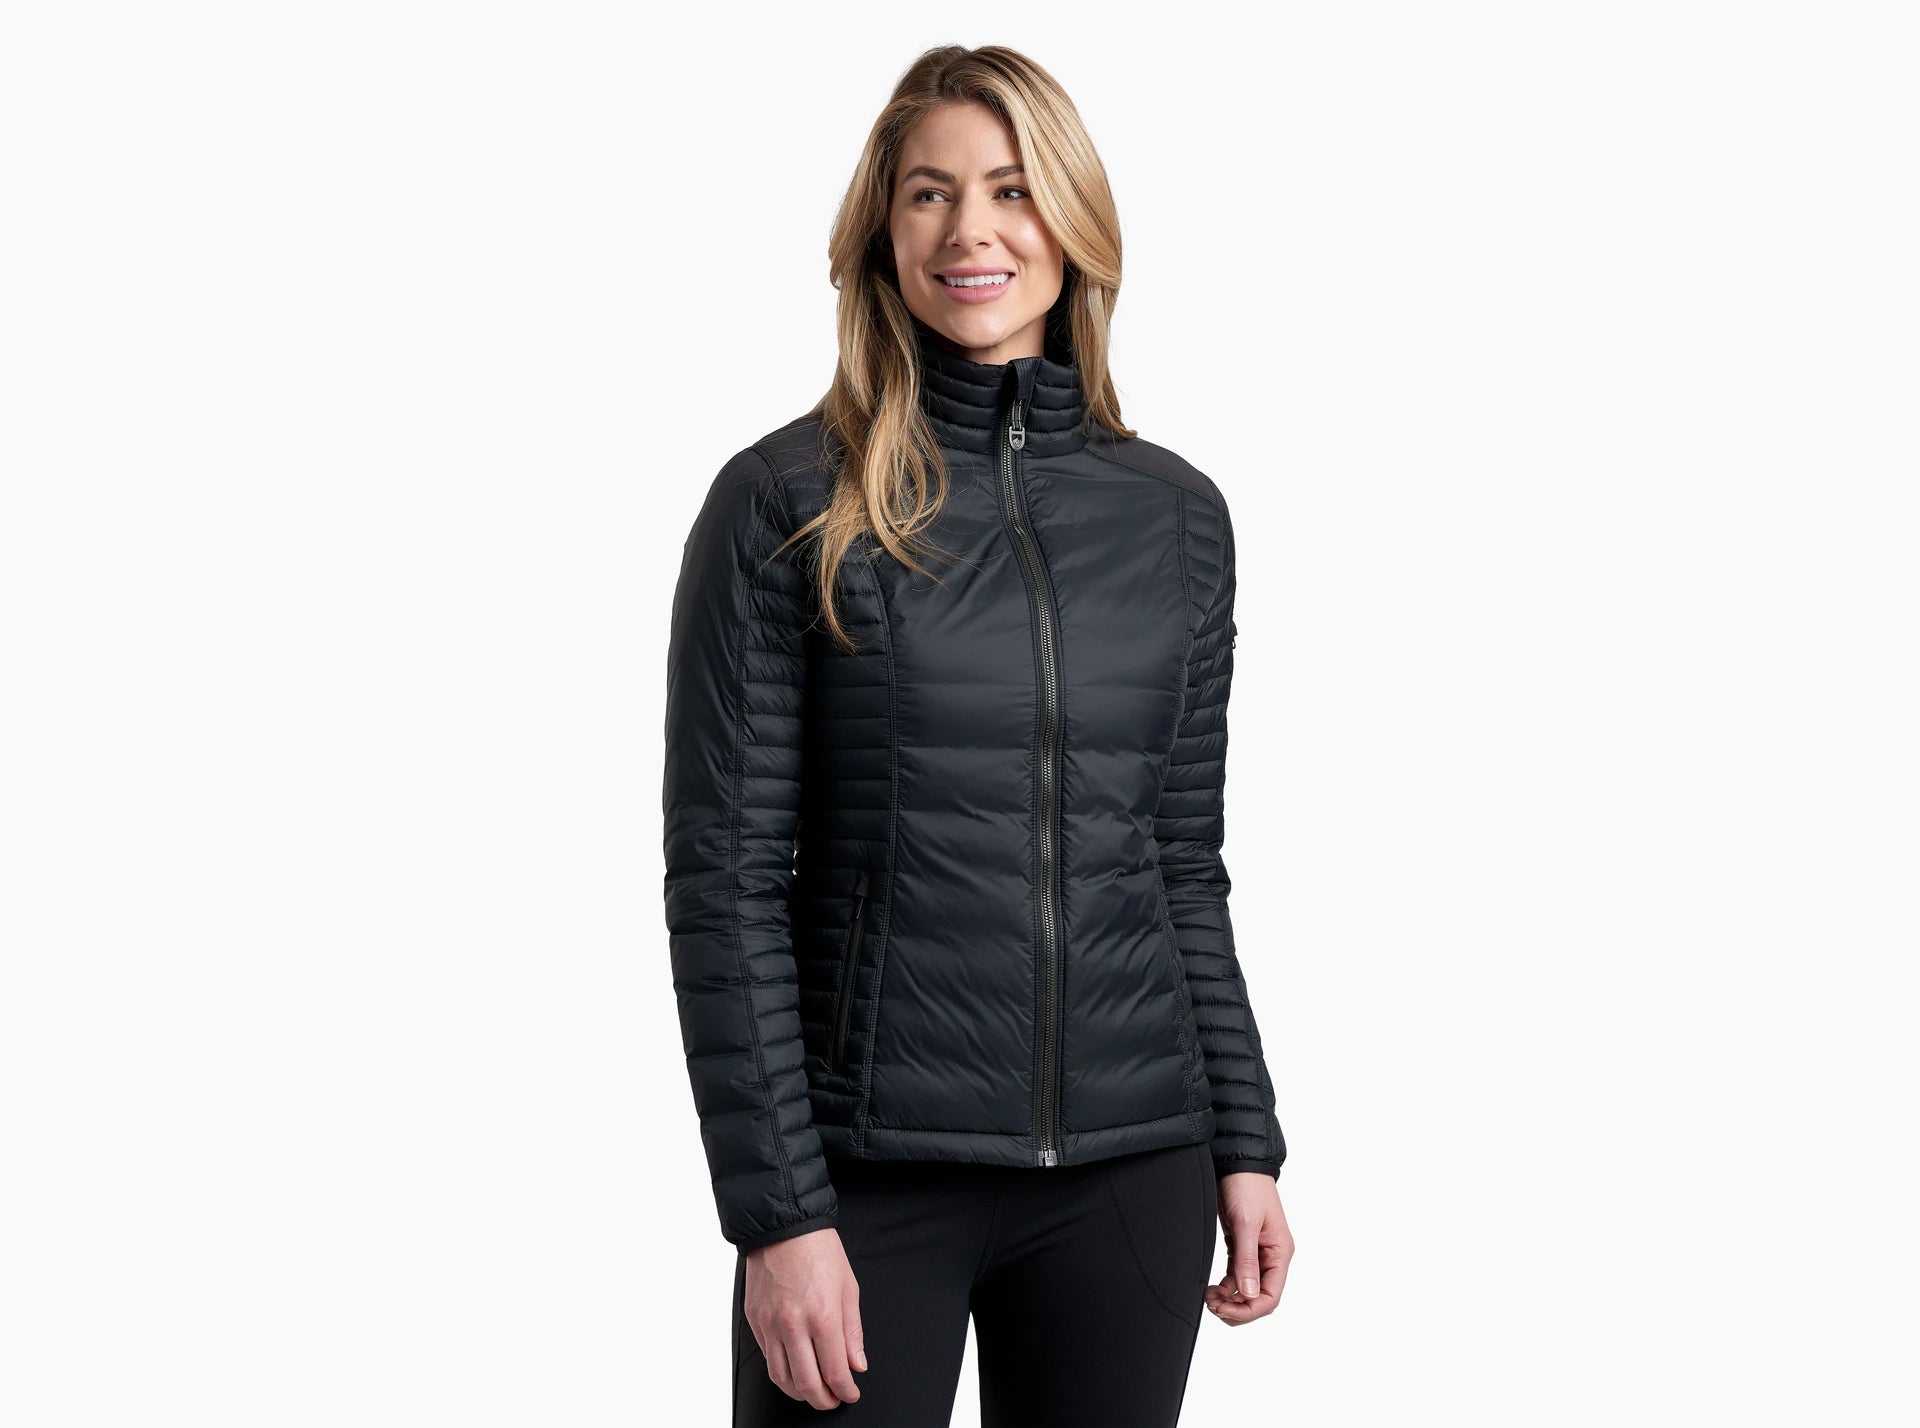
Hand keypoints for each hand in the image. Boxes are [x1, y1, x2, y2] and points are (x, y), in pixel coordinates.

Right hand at [741, 1228, 867, 1408]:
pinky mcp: (754, 1320)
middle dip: (823, 1400)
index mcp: (823, 1316)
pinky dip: (782, 1371)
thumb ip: (853, 1332)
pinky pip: (767, 1357)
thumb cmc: (819, 1249)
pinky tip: (794, 1368)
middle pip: (807, 1384)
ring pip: (781, 1378)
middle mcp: (793, 1324)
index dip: (845, 1391)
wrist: (783, 1226)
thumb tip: (857, 1364)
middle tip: (832, 1400)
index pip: (835, 1372)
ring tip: (813, 1391)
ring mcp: (770, 1324)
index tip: (850, 1393)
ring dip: (799, 1392)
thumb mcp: (849, 1287)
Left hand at [1206, 1173, 1292, 1325]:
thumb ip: (1247, 1260)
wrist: (1236, 1162)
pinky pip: (1236, 1275)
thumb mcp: (1247, 1223)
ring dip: (1229, 1299)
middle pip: (1259, 1297)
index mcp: (1280, 1253)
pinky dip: (1225, 1287)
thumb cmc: (1247, 1186)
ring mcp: (1256, 1252)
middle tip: (1212, 1305)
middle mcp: (1271, 1256)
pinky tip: (1212, 1289)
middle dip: (1237, 1308)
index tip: (1224, 1310)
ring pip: (1246, 1289)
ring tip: (1209, 1298)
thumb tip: (1249, 1294)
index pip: (1270, 1297)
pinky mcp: (1241, 1245)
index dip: (1248, 1310)